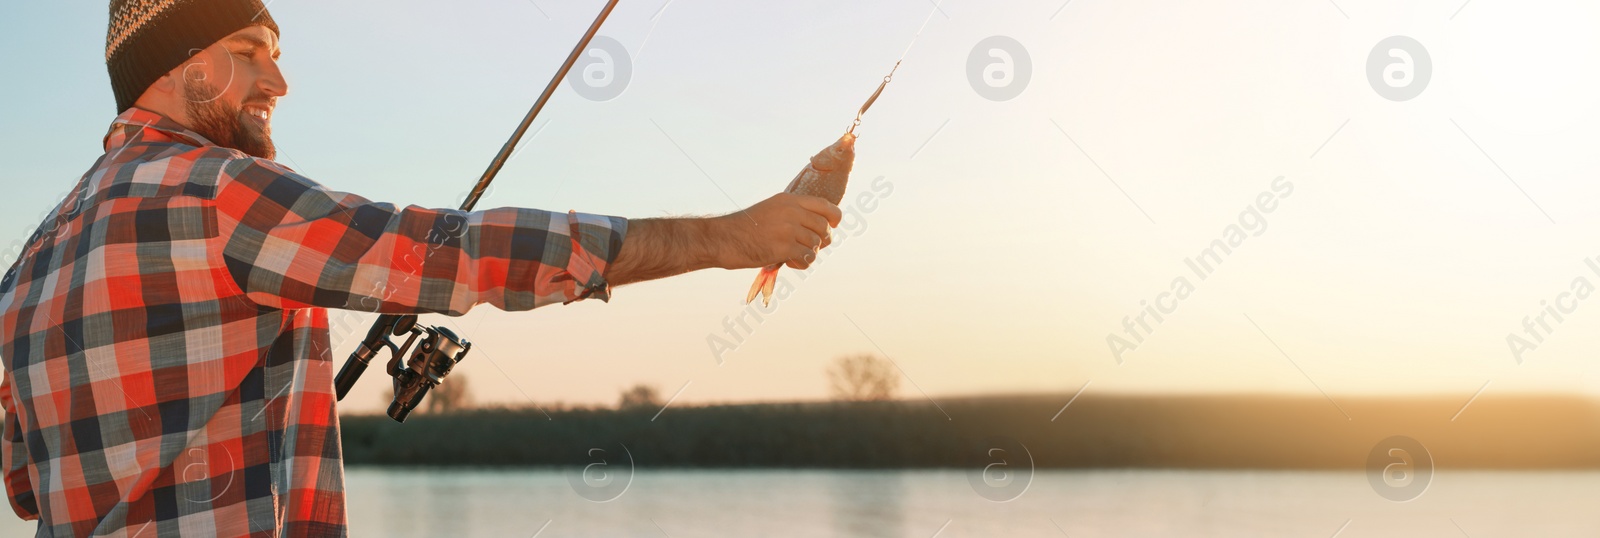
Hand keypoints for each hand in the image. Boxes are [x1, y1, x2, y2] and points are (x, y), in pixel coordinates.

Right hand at [714, 193, 841, 269]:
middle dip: (822, 240)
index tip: (832, 226)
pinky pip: (808, 257)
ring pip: (816, 244)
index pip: (825, 206)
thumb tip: (817, 225)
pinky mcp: (784, 247)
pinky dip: (802, 263)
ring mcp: (788, 229)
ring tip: (794, 255)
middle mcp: (792, 211)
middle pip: (824, 228)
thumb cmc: (746, 227)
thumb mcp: (771, 209)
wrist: (724, 238)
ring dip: (809, 253)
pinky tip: (790, 262)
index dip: (834, 218)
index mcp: (789, 200)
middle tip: (808, 247)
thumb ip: (793, 213)